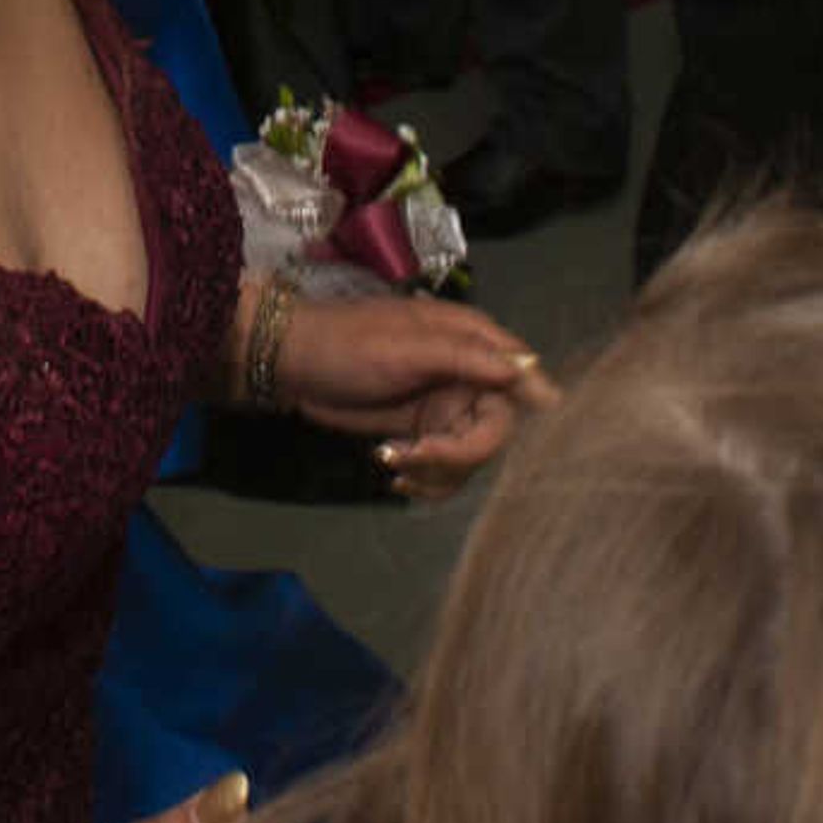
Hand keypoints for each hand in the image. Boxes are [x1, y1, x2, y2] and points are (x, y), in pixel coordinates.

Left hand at [276, 292, 557, 500]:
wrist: (294, 365)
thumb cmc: (350, 344)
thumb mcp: (410, 347)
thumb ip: (468, 359)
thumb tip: (526, 368)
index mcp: (473, 343)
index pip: (519, 376)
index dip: (528, 405)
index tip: (522, 433)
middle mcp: (468, 378)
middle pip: (496, 430)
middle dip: (459, 453)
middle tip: (418, 453)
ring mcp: (445, 409)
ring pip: (469, 459)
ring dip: (436, 471)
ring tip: (392, 461)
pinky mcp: (422, 434)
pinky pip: (442, 470)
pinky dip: (424, 479)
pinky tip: (394, 472)